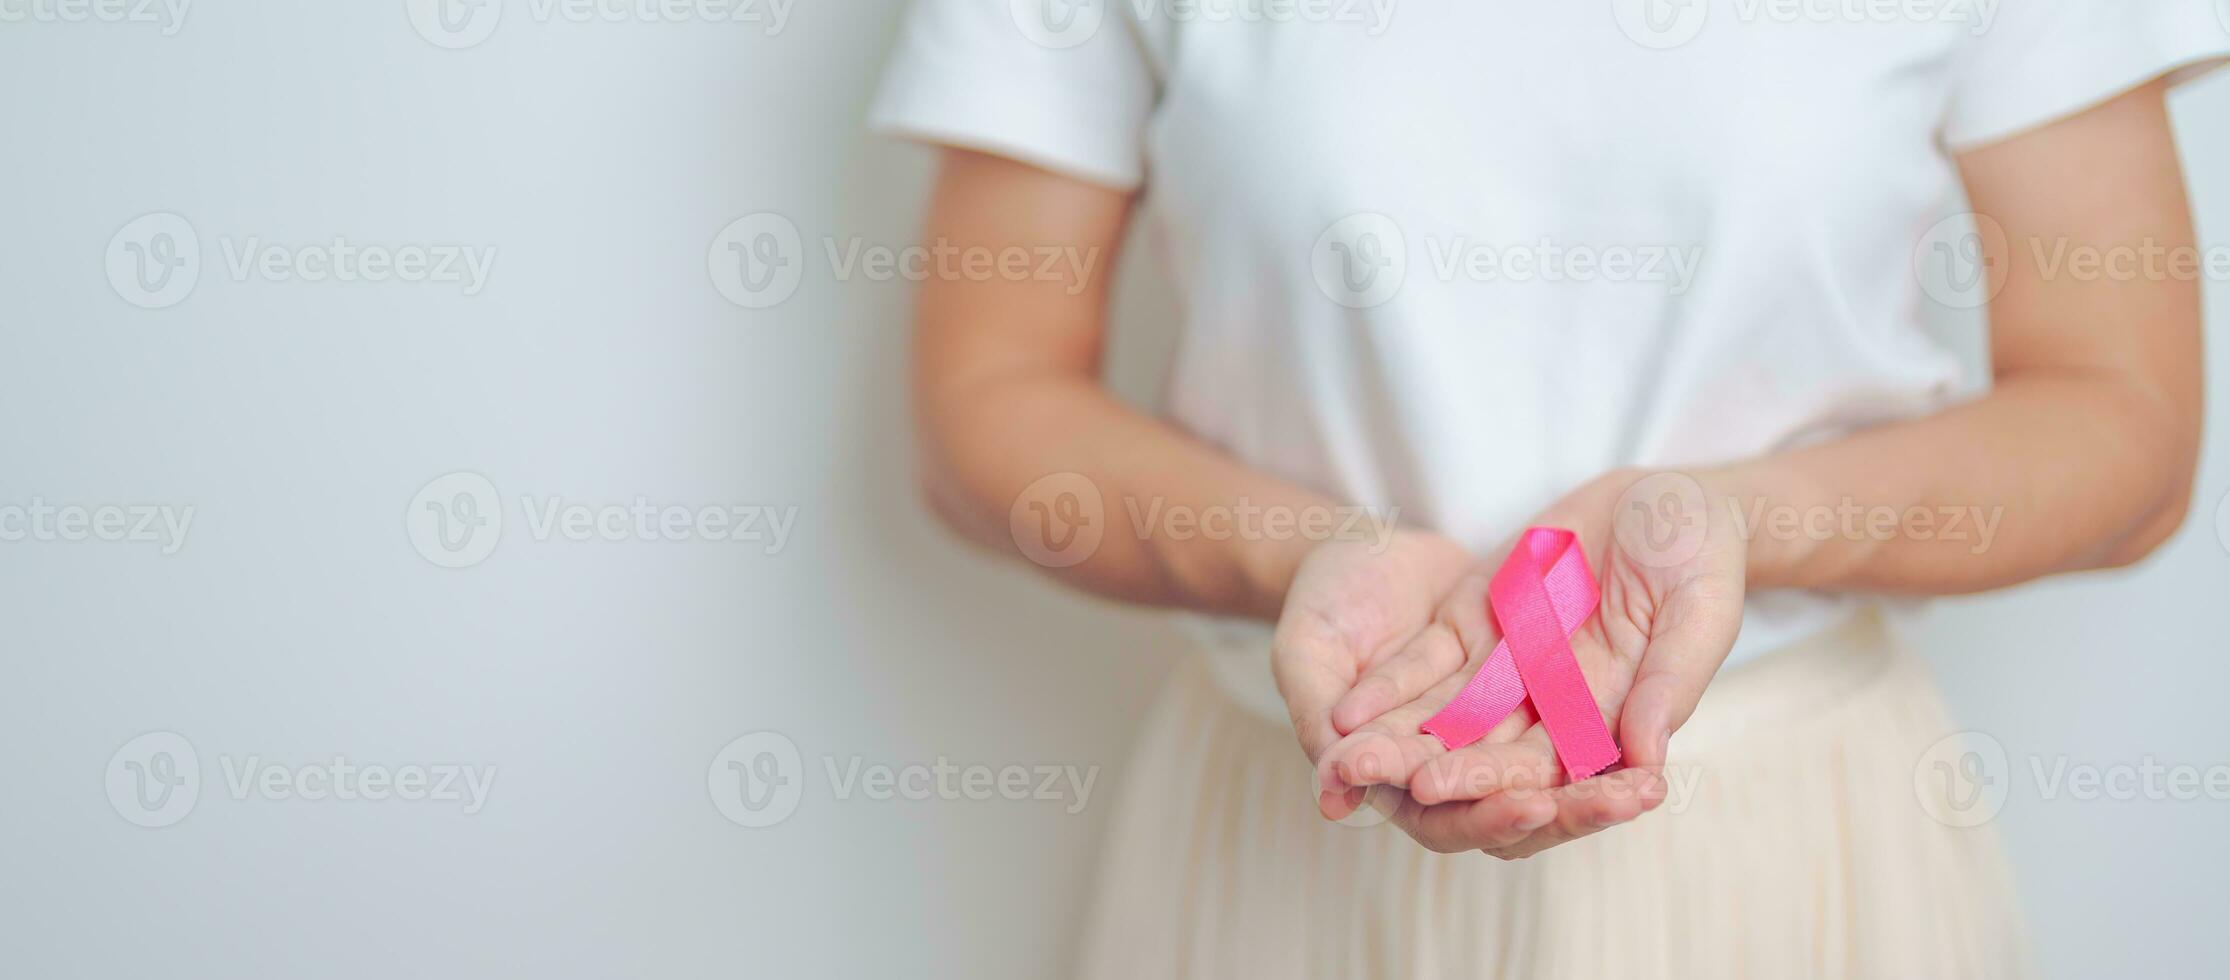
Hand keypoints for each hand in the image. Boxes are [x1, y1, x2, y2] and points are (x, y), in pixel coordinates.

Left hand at [1312, 469, 1747, 857]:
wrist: (1669, 496)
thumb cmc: (1702, 554)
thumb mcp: (1700, 611)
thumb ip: (1670, 682)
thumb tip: (1646, 760)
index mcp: (1610, 715)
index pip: (1549, 769)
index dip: (1493, 781)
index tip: (1441, 789)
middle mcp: (1552, 703)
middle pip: (1485, 753)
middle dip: (1429, 769)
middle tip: (1370, 781)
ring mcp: (1511, 666)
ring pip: (1445, 718)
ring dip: (1396, 741)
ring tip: (1342, 758)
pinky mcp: (1479, 623)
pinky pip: (1428, 664)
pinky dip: (1391, 687)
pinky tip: (1347, 709)